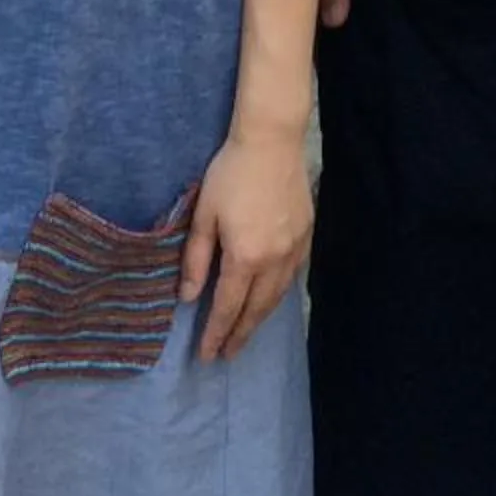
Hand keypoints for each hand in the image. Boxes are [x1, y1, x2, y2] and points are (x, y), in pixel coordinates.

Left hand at [182, 126, 313, 360]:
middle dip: (241, 334)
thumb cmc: (230, 174)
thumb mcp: (203, 215)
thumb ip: (196, 260)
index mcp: (245, 256)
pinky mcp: (306, 234)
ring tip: (246, 333)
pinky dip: (279, 294)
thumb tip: (189, 297)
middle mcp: (274, 259)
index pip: (228, 306)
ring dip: (261, 317)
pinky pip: (292, 275)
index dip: (216, 333)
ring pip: (278, 295)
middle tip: (227, 354)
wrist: (272, 140)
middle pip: (257, 308)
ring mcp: (295, 247)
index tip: (207, 355)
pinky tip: (271, 297)